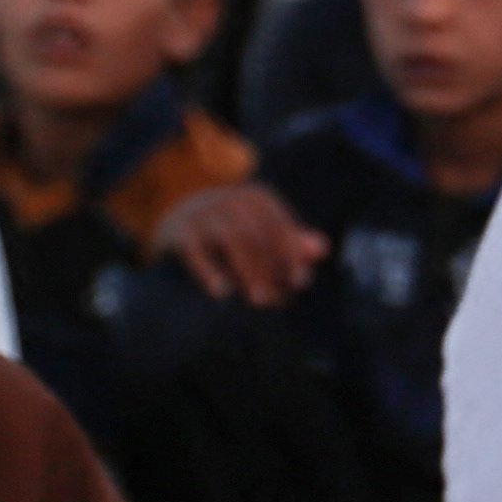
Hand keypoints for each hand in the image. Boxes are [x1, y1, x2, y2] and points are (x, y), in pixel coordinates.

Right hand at [155, 181, 327, 306]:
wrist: (178, 217)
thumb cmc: (232, 231)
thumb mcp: (261, 232)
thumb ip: (291, 244)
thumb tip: (323, 249)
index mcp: (257, 199)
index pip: (280, 226)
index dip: (292, 255)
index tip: (300, 283)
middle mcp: (232, 200)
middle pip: (259, 235)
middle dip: (272, 269)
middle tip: (279, 301)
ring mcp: (204, 213)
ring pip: (233, 240)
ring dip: (250, 271)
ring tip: (261, 301)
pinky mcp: (181, 229)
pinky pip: (196, 250)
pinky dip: (209, 271)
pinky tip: (222, 293)